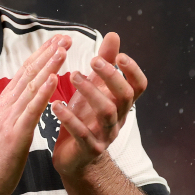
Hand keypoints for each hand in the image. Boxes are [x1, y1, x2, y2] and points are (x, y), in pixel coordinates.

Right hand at [0, 34, 70, 194]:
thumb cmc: (0, 156)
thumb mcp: (9, 125)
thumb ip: (18, 108)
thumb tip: (30, 94)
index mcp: (7, 101)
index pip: (26, 71)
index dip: (42, 54)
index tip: (58, 40)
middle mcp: (8, 104)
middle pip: (29, 73)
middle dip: (48, 53)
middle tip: (66, 37)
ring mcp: (10, 117)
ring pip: (31, 86)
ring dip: (48, 66)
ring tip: (63, 50)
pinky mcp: (16, 133)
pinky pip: (32, 109)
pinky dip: (42, 92)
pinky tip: (53, 79)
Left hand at [50, 32, 146, 177]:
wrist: (75, 159)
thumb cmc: (85, 117)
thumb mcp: (94, 89)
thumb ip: (105, 63)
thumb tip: (114, 35)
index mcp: (121, 104)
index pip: (138, 86)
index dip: (133, 71)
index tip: (120, 55)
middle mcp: (118, 119)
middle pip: (124, 97)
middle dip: (111, 77)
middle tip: (93, 60)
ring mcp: (105, 136)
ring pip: (105, 113)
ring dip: (90, 92)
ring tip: (73, 75)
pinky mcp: (89, 149)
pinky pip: (82, 133)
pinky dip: (69, 118)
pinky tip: (56, 104)